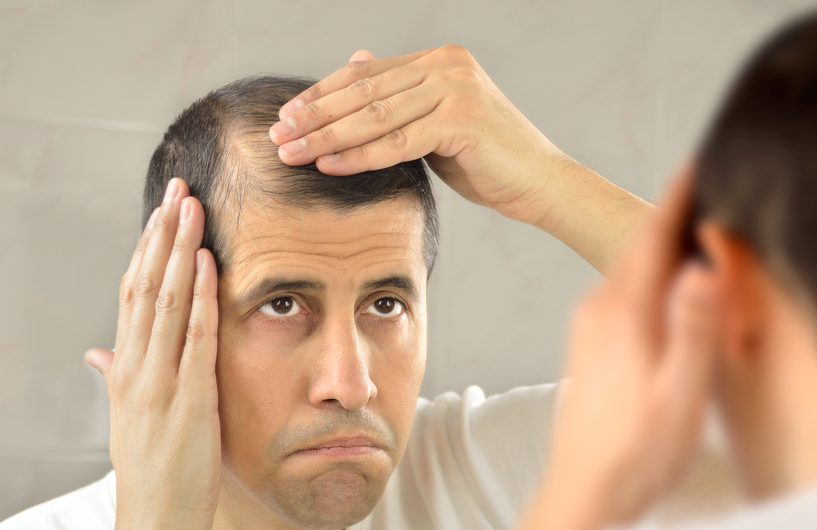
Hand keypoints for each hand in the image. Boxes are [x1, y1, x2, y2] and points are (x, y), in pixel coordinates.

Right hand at [85, 178, 220, 529]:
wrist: (153, 527)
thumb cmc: (151, 476)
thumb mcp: (129, 419)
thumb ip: (116, 378)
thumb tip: (97, 351)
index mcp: (126, 370)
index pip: (133, 295)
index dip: (146, 250)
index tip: (160, 212)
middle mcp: (136, 369)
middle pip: (146, 286)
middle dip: (162, 235)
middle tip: (177, 188)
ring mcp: (159, 384)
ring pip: (166, 303)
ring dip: (179, 252)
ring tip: (190, 207)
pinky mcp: (187, 401)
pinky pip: (195, 340)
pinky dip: (201, 299)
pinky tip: (209, 265)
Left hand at [269, 46, 563, 224]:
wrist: (540, 183)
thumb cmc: (487, 159)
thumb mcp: (437, 122)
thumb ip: (400, 98)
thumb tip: (356, 65)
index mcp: (439, 60)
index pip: (365, 75)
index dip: (321, 95)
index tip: (286, 116)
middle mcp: (446, 65)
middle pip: (363, 92)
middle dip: (314, 115)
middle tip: (276, 134)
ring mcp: (455, 88)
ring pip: (374, 115)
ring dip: (325, 136)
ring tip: (290, 151)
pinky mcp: (461, 119)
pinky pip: (396, 141)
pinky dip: (358, 155)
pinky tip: (326, 164)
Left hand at [544, 170, 721, 528]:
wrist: (583, 492)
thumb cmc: (635, 452)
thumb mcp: (680, 395)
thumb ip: (693, 329)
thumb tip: (701, 265)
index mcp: (623, 314)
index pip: (653, 238)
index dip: (678, 198)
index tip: (699, 162)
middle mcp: (598, 311)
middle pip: (638, 247)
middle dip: (670, 215)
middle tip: (701, 185)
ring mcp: (588, 328)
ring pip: (627, 269)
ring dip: (657, 246)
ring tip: (688, 227)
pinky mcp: (587, 346)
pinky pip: (619, 292)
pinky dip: (644, 276)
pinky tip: (661, 286)